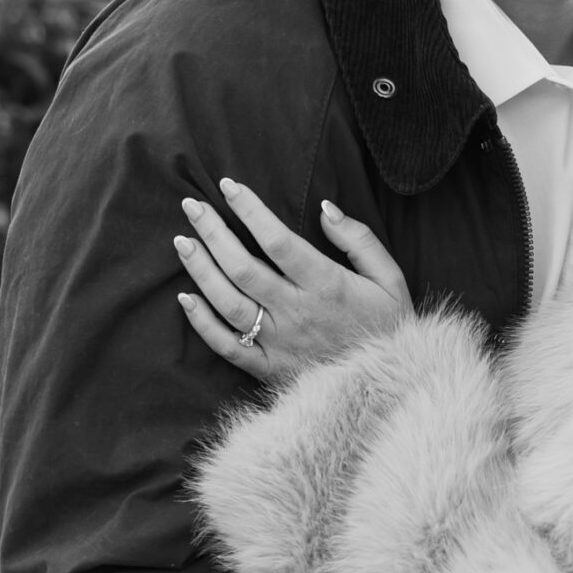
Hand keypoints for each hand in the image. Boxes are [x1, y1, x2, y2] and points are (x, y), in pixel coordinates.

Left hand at [175, 179, 411, 385]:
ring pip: (228, 303)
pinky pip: (227, 346)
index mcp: (326, 286)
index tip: (229, 186)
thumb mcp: (390, 278)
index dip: (249, 210)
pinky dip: (202, 324)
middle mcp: (297, 312)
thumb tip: (325, 209)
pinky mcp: (268, 369)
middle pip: (242, 268)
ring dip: (200, 270)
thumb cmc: (388, 326)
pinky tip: (186, 298)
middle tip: (192, 206)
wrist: (387, 386)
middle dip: (212, 232)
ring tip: (183, 242)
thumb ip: (359, 240)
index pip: (277, 240)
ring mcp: (279, 343)